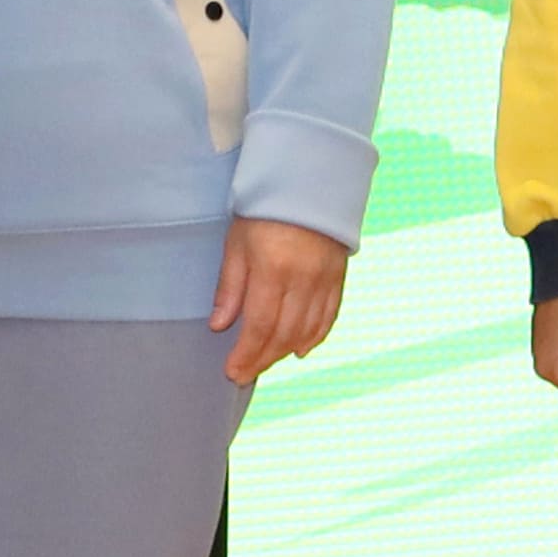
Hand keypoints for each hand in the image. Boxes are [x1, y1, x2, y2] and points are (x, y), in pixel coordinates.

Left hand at [214, 220, 352, 383]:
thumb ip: (230, 286)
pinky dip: (316, 336)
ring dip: (285, 351)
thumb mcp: (237, 243)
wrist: (309, 182)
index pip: (261, 324)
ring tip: (266, 362)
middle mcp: (304, 278)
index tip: (233, 371)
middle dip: (263, 358)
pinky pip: (330, 315)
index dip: (247, 353)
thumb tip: (219, 325)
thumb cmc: (264, 210)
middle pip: (285, 333)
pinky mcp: (338, 276)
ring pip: (308, 329)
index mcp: (273, 269)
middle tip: (244, 374)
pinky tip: (301, 349)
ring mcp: (325, 279)